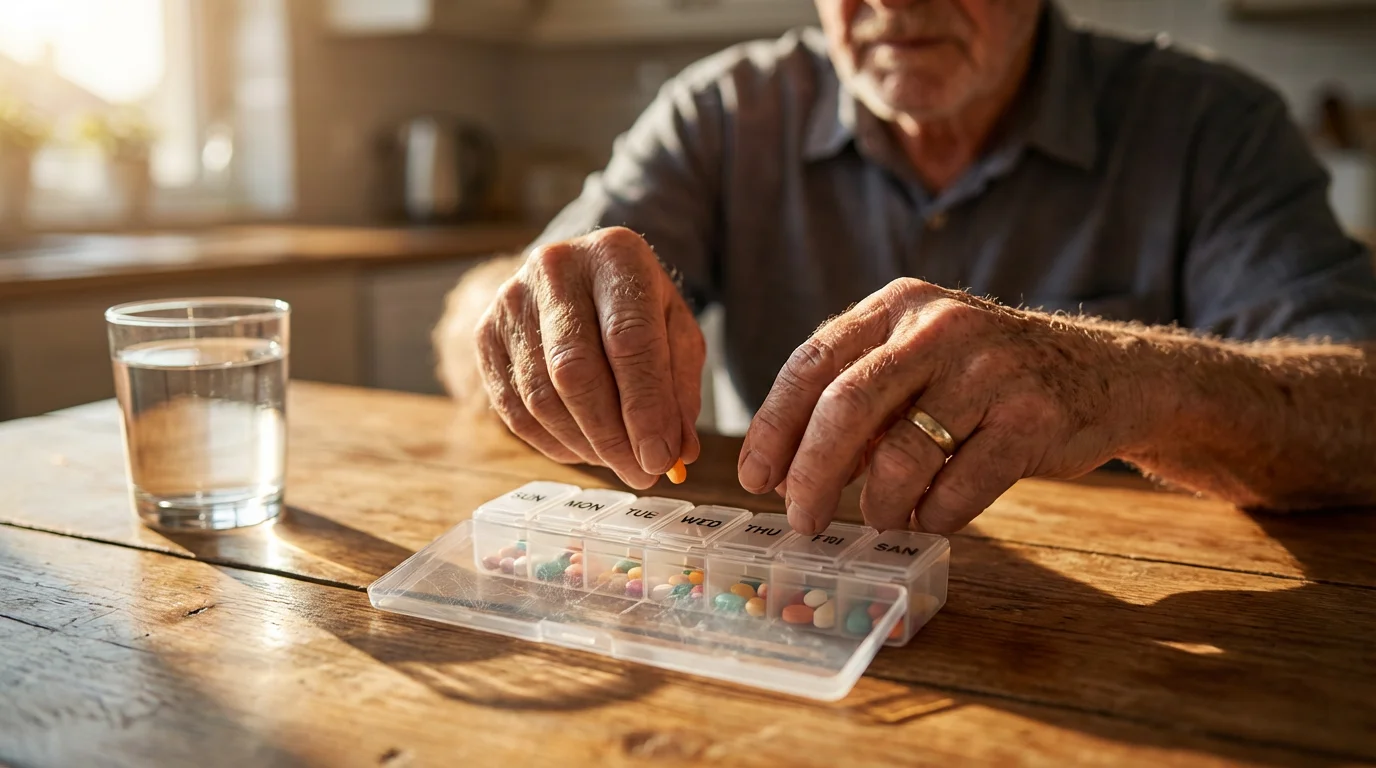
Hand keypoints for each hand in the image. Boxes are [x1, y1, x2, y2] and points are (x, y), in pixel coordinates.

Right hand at [475, 227, 703, 488]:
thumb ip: (679, 390)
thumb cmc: (638, 309)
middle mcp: (555, 268)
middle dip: (611, 436)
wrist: (584, 275)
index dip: (645, 409)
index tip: (661, 458)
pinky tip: (582, 448)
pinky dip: (551, 442)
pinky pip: (512, 408)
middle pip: (575, 371)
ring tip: (617, 461)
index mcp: (615, 256)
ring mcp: (511, 300)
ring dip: (583, 444)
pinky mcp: (485, 333)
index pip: (629, 341)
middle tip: (641, 473)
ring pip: (540, 396)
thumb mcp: (677, 334)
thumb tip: (676, 454)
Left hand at [736, 278, 1148, 533]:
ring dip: (877, 505)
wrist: (1107, 374)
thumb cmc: (989, 378)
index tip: (755, 477)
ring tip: (877, 520)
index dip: (775, 426)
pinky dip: (931, 518)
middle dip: (811, 475)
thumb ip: (860, 398)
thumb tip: (788, 471)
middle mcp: (940, 326)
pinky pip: (958, 489)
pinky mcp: (1033, 419)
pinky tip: (927, 520)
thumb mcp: (921, 360)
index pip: (813, 362)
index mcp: (899, 304)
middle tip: (801, 519)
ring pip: (902, 456)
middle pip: (846, 407)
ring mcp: (990, 370)